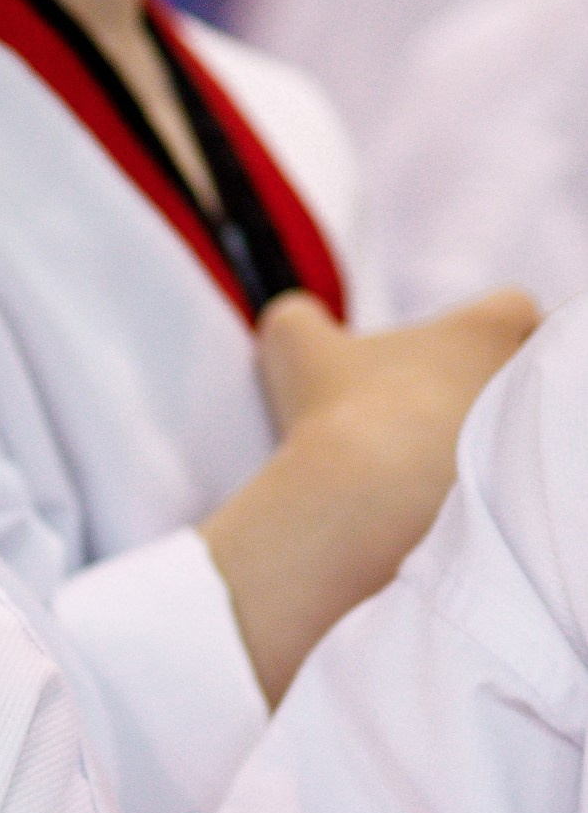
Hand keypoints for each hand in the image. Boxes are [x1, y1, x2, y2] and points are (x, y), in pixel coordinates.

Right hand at [201, 288, 536, 703]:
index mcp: (484, 330)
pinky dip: (466, 493)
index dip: (481, 326)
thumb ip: (296, 320)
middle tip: (430, 410)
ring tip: (419, 465)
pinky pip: (499, 488)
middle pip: (519, 370)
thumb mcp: (295, 346)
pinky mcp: (510, 501)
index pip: (513, 307)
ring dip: (476, 441)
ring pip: (511, 431)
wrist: (359, 504)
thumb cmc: (337, 411)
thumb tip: (293, 322)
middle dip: (483, 386)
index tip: (445, 351)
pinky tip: (419, 506)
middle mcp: (519, 379)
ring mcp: (520, 443)